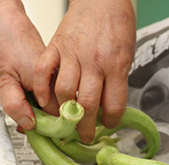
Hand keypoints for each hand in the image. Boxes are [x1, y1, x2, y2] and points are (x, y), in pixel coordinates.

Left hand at [0, 1, 57, 131]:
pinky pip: (54, 99)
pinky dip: (42, 104)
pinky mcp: (56, 78)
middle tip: (27, 124)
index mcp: (51, 85)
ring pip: (58, 108)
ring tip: (27, 112)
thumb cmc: (6, 45)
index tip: (38, 137)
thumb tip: (29, 125)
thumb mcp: (3, 79)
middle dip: (46, 125)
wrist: (8, 23)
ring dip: (43, 115)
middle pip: (62, 117)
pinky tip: (31, 102)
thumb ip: (15, 104)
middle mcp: (60, 82)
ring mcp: (60, 80)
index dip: (48, 132)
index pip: (59, 121)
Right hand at [33, 0, 135, 142]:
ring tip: (67, 121)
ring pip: (64, 93)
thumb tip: (109, 106)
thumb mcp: (127, 56)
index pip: (114, 105)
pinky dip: (41, 89)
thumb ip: (117, 81)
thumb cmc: (116, 25)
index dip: (111, 121)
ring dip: (64, 113)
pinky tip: (45, 100)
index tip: (107, 125)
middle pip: (87, 105)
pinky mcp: (56, 47)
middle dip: (85, 127)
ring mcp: (73, 55)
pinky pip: (43, 72)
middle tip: (84, 135)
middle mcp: (94, 63)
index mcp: (116, 66)